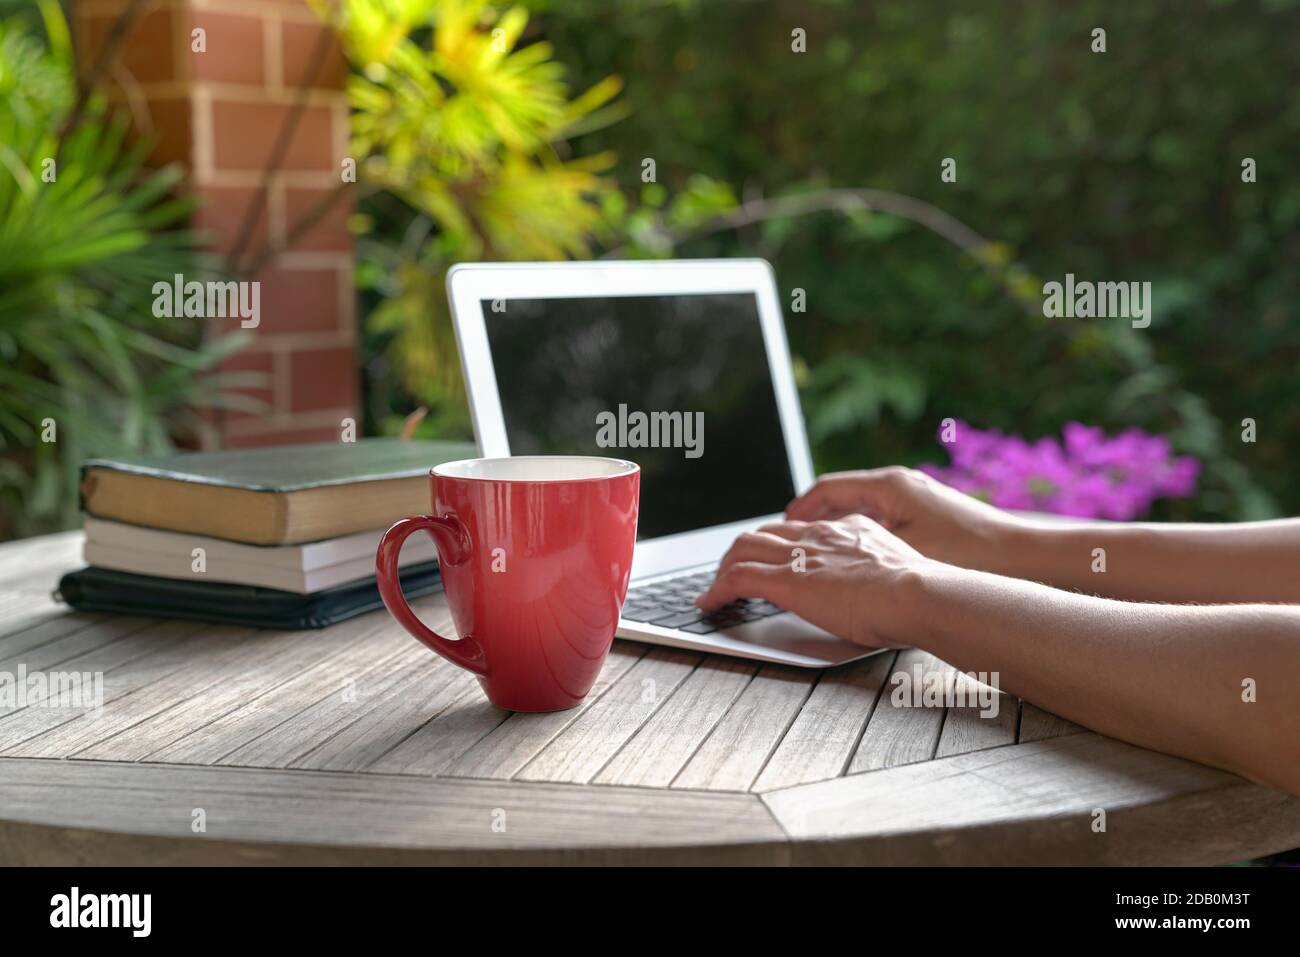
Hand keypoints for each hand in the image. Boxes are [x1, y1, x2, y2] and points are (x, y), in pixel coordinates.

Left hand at [694, 514, 935, 648]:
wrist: (918, 593)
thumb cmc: (919, 593)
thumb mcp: (896, 570)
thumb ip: (876, 571)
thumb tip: (874, 590)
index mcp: (846, 530)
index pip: (798, 529)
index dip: (776, 543)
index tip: (769, 558)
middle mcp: (818, 536)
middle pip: (763, 533)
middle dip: (741, 552)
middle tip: (730, 572)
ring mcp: (800, 556)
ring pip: (743, 549)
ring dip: (724, 569)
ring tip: (715, 589)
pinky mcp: (787, 580)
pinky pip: (738, 577)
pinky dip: (718, 590)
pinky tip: (709, 603)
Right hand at [785, 466, 1021, 571]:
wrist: (1025, 556)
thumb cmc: (969, 552)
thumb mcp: (902, 550)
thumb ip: (859, 546)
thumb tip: (823, 551)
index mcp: (889, 486)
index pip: (827, 488)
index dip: (799, 509)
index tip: (782, 527)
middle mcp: (902, 486)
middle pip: (843, 496)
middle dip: (814, 517)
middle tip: (793, 539)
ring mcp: (918, 500)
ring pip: (863, 509)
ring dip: (839, 526)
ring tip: (820, 550)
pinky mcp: (931, 517)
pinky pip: (884, 521)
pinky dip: (864, 535)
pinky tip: (862, 559)